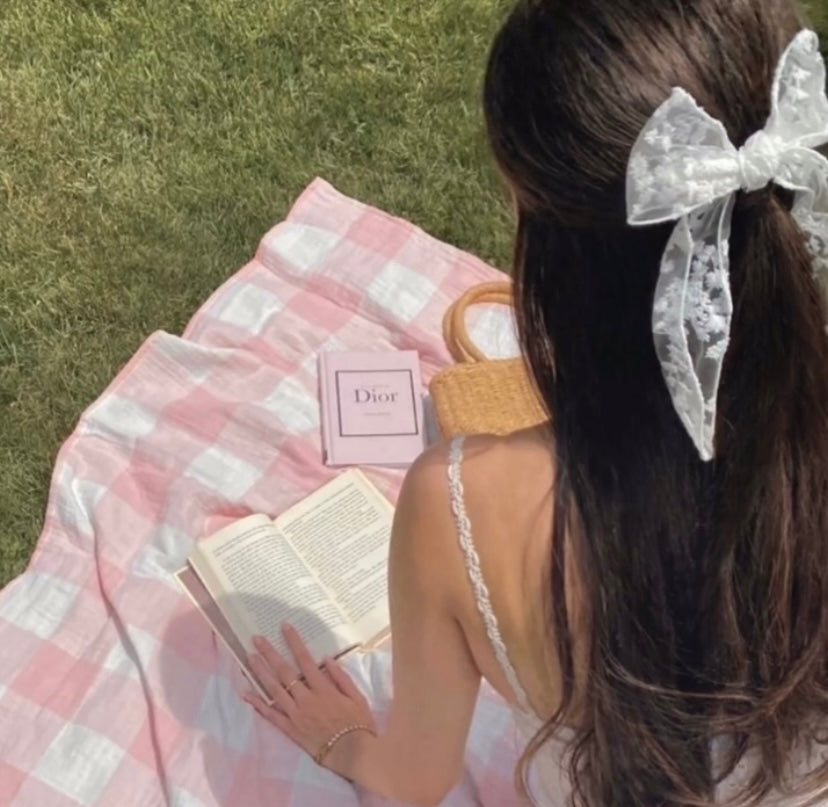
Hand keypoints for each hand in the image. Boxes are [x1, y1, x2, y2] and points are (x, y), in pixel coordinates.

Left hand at [243, 625, 376, 771]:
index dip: (294, 642)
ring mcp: (296, 715)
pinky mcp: (290, 730)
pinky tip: (246, 693)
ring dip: (261, 672)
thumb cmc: (358, 724)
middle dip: (270, 653)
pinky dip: (257, 704)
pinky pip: (270, 715)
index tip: (284, 627)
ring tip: (250, 657)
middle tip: (257, 639)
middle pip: (284, 672)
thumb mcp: (357, 696)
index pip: (305, 660)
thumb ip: (341, 677)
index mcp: (323, 689)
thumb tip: (326, 659)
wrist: (353, 754)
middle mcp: (306, 699)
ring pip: (274, 690)